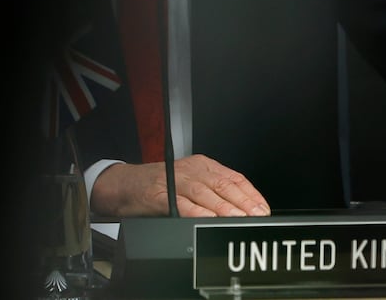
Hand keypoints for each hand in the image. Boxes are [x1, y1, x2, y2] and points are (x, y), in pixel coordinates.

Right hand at [91, 155, 271, 217]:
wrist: (122, 185)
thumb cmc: (158, 186)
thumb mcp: (189, 182)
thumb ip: (211, 192)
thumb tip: (240, 210)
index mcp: (203, 166)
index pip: (234, 178)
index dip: (251, 194)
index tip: (262, 208)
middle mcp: (192, 170)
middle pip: (224, 186)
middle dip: (244, 202)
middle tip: (257, 215)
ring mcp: (176, 181)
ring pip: (207, 194)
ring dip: (225, 209)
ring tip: (240, 219)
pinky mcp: (159, 195)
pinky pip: (182, 204)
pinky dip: (198, 212)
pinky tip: (210, 220)